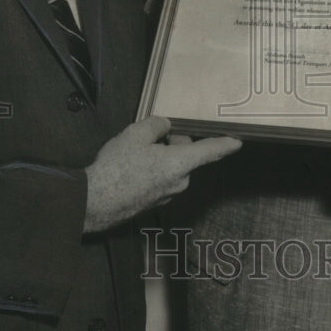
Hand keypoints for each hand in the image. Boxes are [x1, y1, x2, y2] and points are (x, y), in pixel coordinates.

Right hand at [83, 116, 240, 232]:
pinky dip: (152, 172)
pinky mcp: (155, 205)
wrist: (92, 203)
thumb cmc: (117, 167)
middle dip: (172, 144)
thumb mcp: (135, 134)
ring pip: (172, 168)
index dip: (225, 144)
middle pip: (185, 156)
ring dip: (161, 159)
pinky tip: (130, 171)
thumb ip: (156, 126)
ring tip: (133, 156)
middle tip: (148, 139)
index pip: (210, 151)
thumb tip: (165, 128)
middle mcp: (180, 182)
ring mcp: (167, 196)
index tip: (238, 142)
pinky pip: (160, 180)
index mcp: (180, 164)